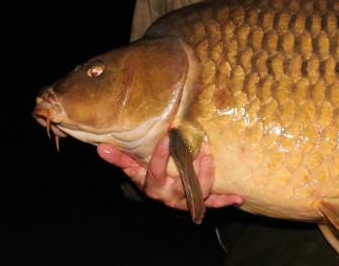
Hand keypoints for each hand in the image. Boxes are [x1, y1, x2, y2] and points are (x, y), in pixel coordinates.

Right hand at [97, 135, 243, 210]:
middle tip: (200, 146)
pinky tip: (238, 196)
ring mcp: (186, 200)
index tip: (169, 135)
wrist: (160, 193)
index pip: (155, 170)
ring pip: (198, 192)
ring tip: (210, 157)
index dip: (161, 155)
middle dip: (192, 167)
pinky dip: (226, 200)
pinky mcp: (201, 202)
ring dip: (207, 176)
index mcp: (153, 185)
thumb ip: (119, 158)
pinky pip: (214, 203)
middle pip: (181, 184)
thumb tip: (100, 146)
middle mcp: (169, 196)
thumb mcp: (133, 167)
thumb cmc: (147, 175)